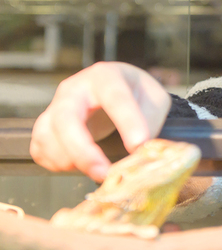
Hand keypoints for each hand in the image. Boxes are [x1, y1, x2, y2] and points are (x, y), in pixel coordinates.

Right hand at [30, 62, 171, 181]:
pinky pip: (39, 147)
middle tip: (104, 172)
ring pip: (47, 134)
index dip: (127, 122)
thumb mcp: (154, 99)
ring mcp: (56, 106)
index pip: (115, 97)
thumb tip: (141, 150)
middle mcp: (75, 89)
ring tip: (95, 170)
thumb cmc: (135, 93)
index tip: (139, 144)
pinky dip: (55, 162)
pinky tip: (76, 166)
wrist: (117, 88)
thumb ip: (149, 122)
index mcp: (106, 76)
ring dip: (68, 160)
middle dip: (83, 150)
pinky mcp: (47, 124)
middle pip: (67, 118)